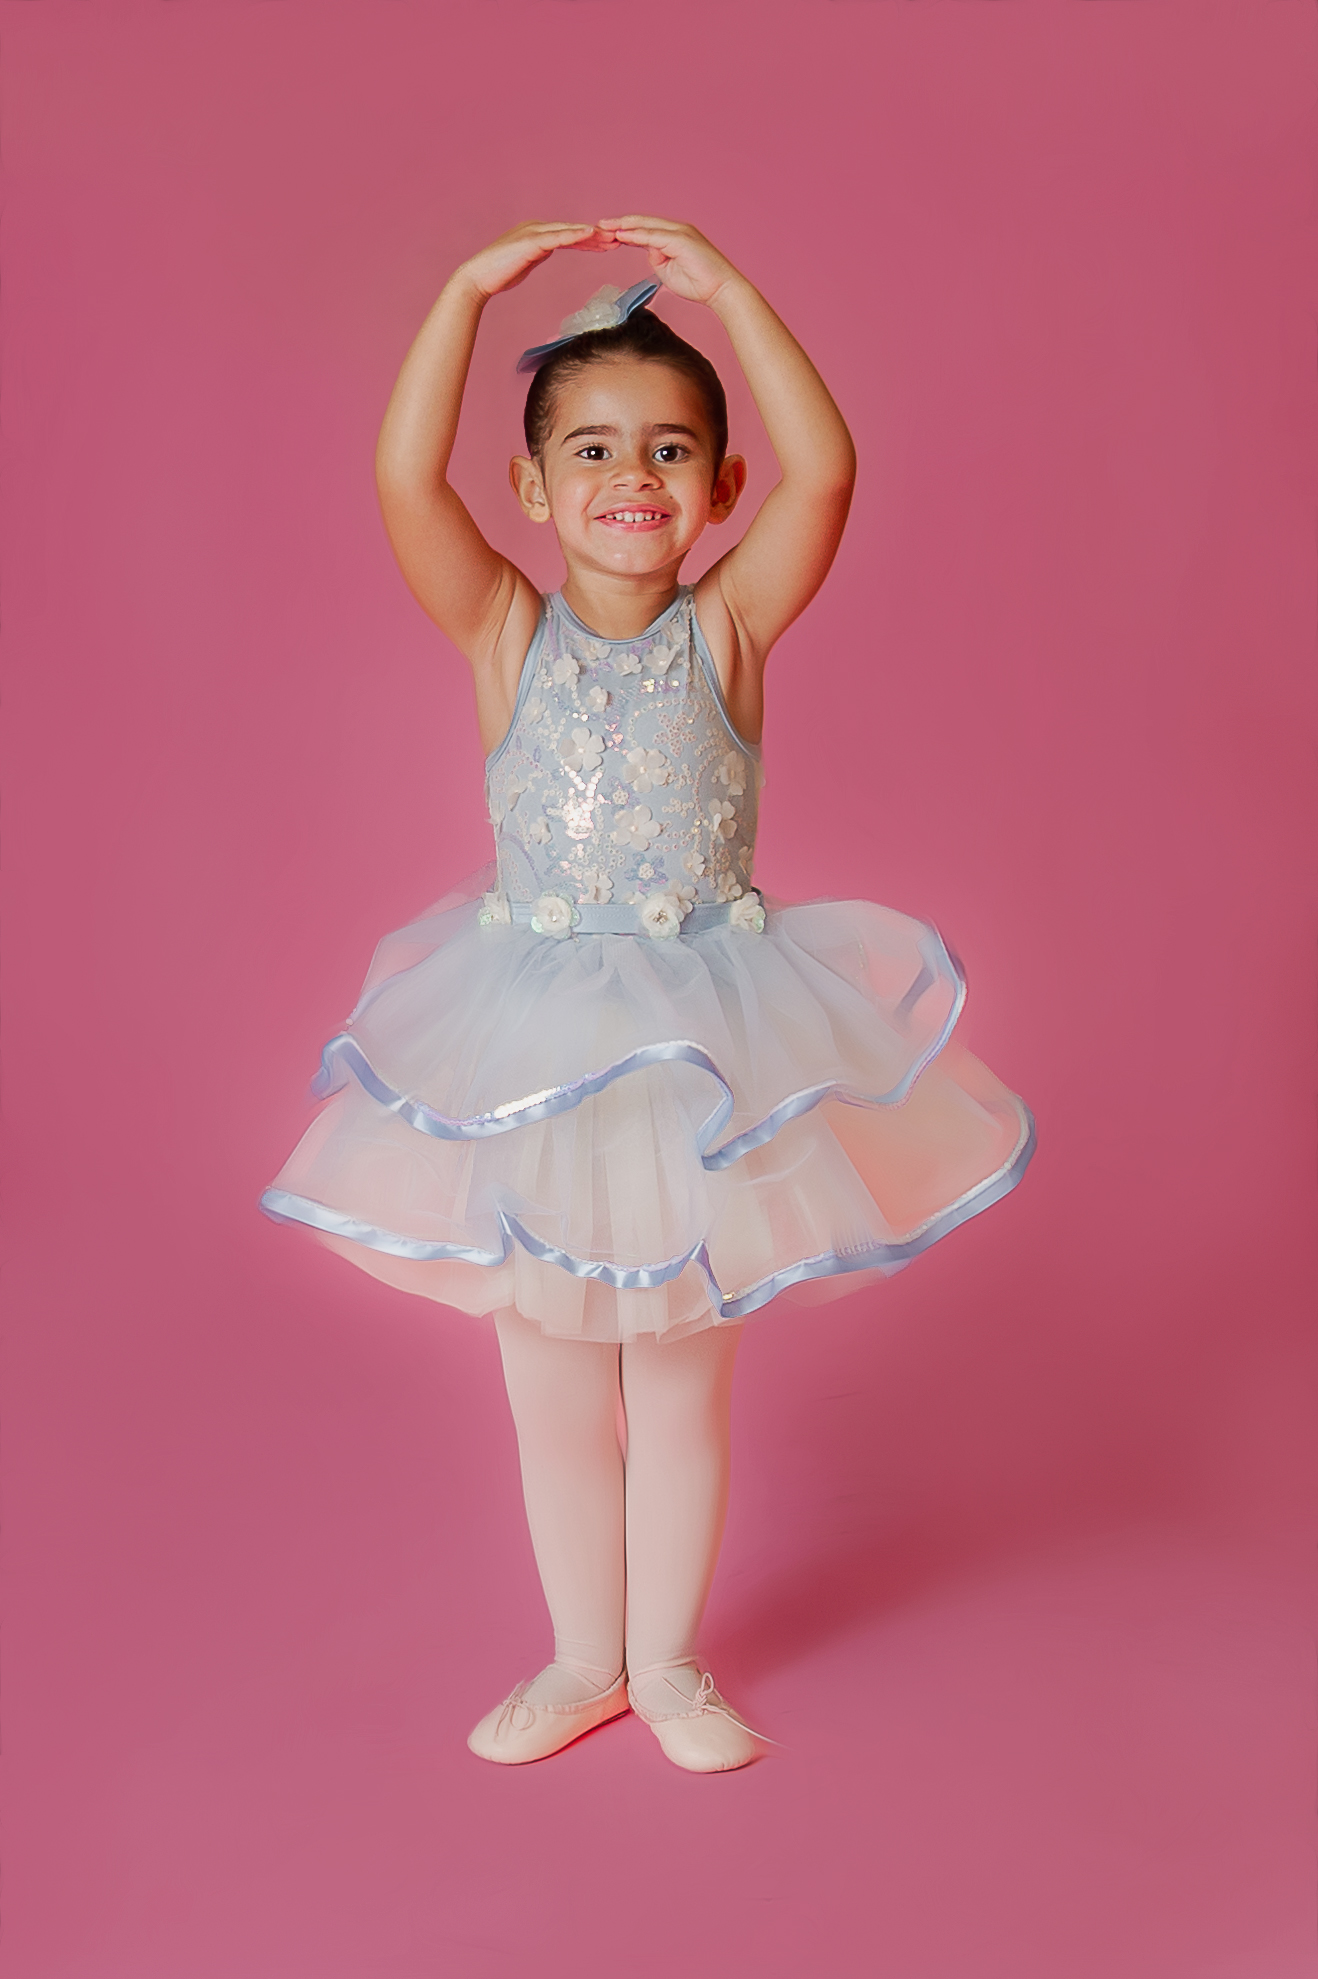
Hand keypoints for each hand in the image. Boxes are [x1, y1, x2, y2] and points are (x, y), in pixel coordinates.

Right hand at [457, 221, 614, 300]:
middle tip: (618, 239)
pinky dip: (575, 235)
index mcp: (537, 233)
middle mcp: (537, 228)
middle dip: (596, 236)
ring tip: (611, 238)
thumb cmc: (499, 274)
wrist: (478, 278)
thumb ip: (538, 254)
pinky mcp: (530, 241)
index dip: (589, 240)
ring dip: (591, 235)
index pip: (568, 236)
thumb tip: (547, 252)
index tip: (608, 245)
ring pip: (568, 231)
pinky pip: (558, 237)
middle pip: (572, 231)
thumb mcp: (525, 262)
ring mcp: (533, 232)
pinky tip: (590, 234)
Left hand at [593, 216, 740, 306]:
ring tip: (604, 227)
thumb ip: (657, 259)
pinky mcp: (681, 239)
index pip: (643, 229)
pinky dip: (636, 235)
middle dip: (619, 223)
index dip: (624, 230)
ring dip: (623, 226)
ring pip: (645, 225)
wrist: (721, 290)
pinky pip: (653, 235)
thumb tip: (649, 253)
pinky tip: (621, 235)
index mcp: (672, 236)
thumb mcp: (669, 271)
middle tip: (598, 225)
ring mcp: (679, 232)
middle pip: (641, 222)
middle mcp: (675, 229)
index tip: (606, 232)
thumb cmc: (699, 283)